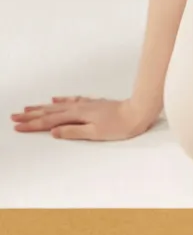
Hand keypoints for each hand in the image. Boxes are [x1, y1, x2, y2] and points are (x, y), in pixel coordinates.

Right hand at [10, 97, 158, 140]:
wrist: (137, 112)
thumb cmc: (120, 126)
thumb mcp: (96, 133)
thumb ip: (74, 132)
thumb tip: (53, 132)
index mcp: (76, 116)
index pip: (49, 122)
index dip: (32, 125)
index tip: (17, 127)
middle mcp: (77, 108)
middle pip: (49, 112)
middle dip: (31, 115)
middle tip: (14, 117)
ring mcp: (85, 105)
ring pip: (57, 106)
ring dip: (41, 108)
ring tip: (27, 108)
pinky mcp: (93, 104)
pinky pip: (71, 101)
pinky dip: (60, 101)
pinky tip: (55, 100)